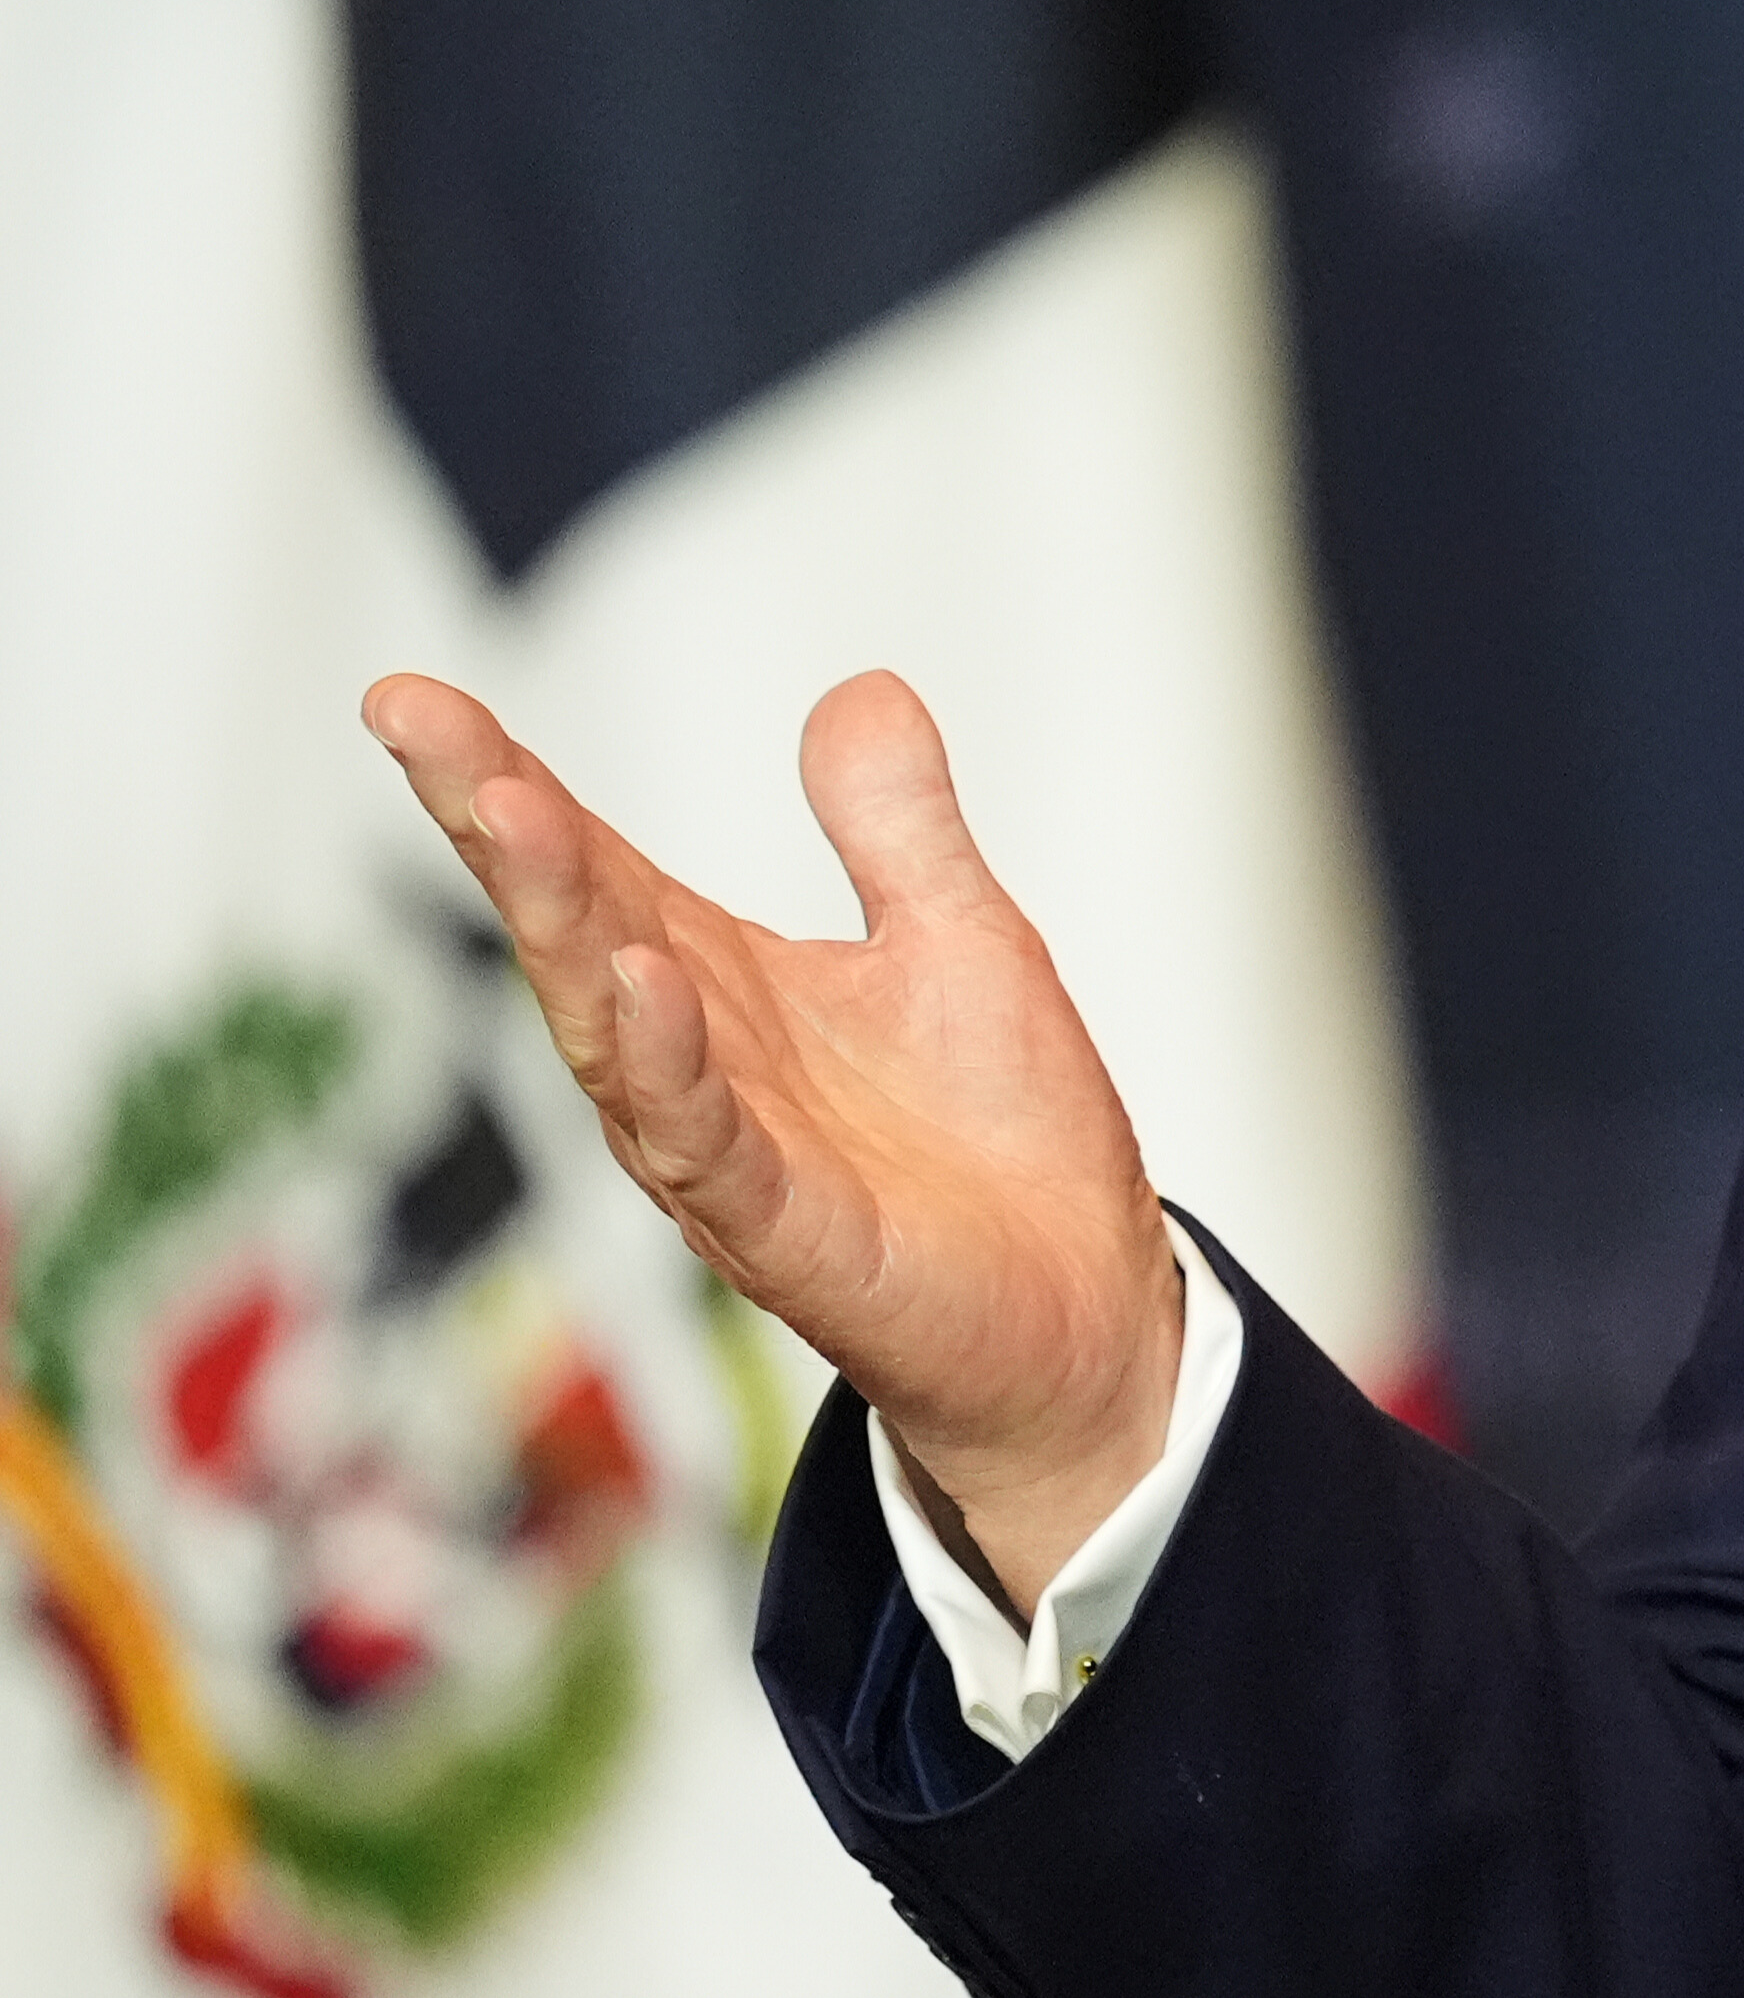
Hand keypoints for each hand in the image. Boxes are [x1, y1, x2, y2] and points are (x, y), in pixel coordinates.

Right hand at [366, 668, 1183, 1620]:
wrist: (1084, 1310)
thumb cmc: (998, 1140)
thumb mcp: (962, 938)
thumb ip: (898, 825)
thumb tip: (859, 687)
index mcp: (721, 985)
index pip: (593, 865)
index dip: (503, 778)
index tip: (406, 691)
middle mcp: (695, 1064)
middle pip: (571, 928)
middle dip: (495, 824)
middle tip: (417, 718)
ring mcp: (728, 1155)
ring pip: (612, 1031)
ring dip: (561, 925)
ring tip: (514, 812)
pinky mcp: (791, 1235)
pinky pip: (708, 1148)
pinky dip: (670, 1068)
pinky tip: (648, 984)